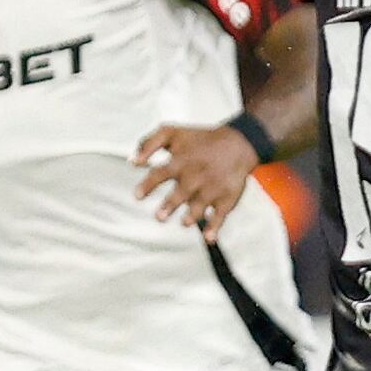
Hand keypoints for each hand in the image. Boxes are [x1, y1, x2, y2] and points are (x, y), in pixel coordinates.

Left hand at [134, 122, 260, 240]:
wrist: (238, 143)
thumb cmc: (199, 140)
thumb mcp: (172, 132)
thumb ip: (148, 143)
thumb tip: (132, 161)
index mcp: (181, 161)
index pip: (161, 173)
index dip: (148, 184)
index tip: (138, 196)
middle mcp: (196, 176)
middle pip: (181, 192)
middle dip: (171, 204)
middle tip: (160, 216)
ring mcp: (212, 188)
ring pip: (201, 204)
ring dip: (193, 215)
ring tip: (185, 223)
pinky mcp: (227, 198)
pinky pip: (221, 214)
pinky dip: (215, 226)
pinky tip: (209, 238)